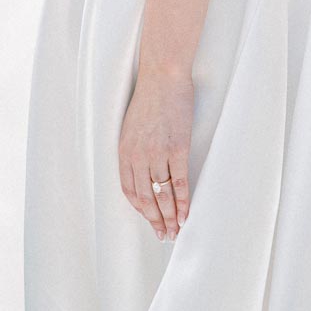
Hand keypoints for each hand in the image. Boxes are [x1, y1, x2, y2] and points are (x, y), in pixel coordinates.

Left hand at [118, 68, 193, 240]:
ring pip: (162, 194)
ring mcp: (158, 153)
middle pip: (145, 198)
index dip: (140, 209)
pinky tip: (186, 214)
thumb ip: (135, 148)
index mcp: (124, 151)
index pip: (129, 190)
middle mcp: (138, 156)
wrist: (163, 75)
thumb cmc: (149, 97)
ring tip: (176, 231)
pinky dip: (182, 202)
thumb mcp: (132, 125)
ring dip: (170, 217)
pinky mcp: (177, 148)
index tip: (149, 221)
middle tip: (164, 235)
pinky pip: (179, 182)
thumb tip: (142, 168)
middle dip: (155, 220)